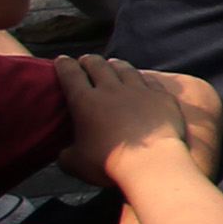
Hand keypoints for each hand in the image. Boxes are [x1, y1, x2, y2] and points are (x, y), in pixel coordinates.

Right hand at [57, 53, 198, 181]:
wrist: (151, 162)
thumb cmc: (109, 164)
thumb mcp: (75, 163)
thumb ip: (65, 154)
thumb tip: (63, 153)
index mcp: (85, 101)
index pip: (70, 75)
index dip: (64, 65)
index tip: (61, 60)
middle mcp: (111, 89)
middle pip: (97, 66)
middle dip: (89, 60)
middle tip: (86, 59)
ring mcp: (138, 90)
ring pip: (124, 69)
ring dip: (116, 64)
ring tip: (112, 62)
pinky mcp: (161, 96)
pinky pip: (150, 80)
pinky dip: (143, 76)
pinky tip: (142, 77)